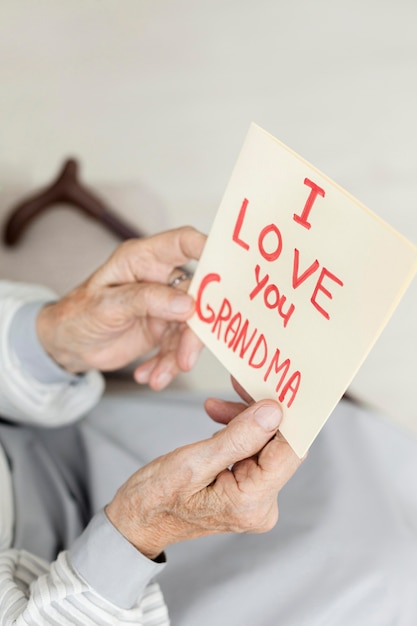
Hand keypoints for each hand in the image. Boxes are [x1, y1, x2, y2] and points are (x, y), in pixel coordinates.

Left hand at [36, 226, 205, 387]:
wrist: (67, 346)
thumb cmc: (77, 314)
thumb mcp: (106, 306)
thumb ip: (147, 300)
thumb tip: (188, 304)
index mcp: (143, 259)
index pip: (182, 242)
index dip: (207, 248)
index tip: (226, 268)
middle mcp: (159, 278)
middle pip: (196, 295)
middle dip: (194, 330)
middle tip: (186, 358)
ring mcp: (164, 305)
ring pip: (190, 327)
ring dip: (178, 356)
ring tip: (158, 377)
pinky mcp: (164, 329)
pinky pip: (178, 347)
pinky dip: (167, 365)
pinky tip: (150, 376)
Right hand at [105, 398, 301, 559]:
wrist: (138, 521)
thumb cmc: (155, 498)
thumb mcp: (191, 462)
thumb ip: (236, 438)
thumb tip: (273, 412)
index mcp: (250, 503)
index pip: (289, 451)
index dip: (285, 415)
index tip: (271, 386)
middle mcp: (261, 506)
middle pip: (279, 446)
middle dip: (259, 412)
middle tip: (237, 384)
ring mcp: (256, 500)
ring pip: (266, 445)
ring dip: (245, 420)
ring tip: (215, 406)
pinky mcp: (247, 491)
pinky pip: (253, 452)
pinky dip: (239, 432)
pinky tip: (218, 420)